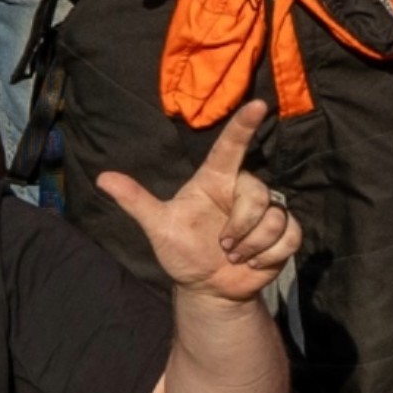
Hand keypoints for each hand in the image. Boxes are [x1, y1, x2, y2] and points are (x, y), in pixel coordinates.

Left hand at [96, 101, 301, 303]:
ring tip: (235, 256)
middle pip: (258, 193)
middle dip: (240, 226)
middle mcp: (241, 191)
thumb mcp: (158, 227)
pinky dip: (270, 254)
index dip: (243, 125)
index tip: (256, 104)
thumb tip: (102, 178)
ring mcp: (265, 212)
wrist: (208, 288)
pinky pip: (290, 236)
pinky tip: (254, 263)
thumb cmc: (183, 252)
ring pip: (274, 217)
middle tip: (223, 247)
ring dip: (253, 245)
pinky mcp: (282, 235)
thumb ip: (136, 201)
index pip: (230, 147)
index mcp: (214, 180)